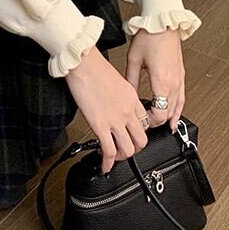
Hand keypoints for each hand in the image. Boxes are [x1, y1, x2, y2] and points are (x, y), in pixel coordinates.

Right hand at [64, 46, 150, 172]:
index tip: (132, 136)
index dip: (139, 132)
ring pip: (128, 150)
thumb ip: (120, 95)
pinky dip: (107, 163)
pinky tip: (104, 165)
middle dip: (135, 149)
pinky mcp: (100, 126)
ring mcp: (115, 120)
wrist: (83, 63)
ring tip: (114, 158)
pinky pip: (108, 151)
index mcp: (132, 98)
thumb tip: (114, 104)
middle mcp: (128, 111)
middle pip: (141, 140)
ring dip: (122, 157)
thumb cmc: (95, 67)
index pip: (145, 122)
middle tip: (126, 150)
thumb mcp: (117, 80)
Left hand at [123, 27, 185, 132]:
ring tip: (160, 127)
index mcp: (162, 81)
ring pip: (177, 107)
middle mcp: (173, 82)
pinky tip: (175, 116)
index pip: (159, 113)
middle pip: (168, 112)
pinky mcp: (181, 75)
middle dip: (156, 121)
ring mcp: (179, 79)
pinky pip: (182, 98)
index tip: (140, 120)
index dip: (149, 121)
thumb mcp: (134, 59)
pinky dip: (179, 109)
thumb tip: (126, 95)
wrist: (163, 22)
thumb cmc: (150, 36)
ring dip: (168, 117)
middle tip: (145, 123)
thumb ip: (131, 79)